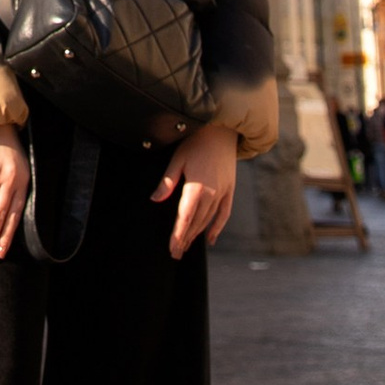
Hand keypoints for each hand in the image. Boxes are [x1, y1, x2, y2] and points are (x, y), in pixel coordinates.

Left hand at [152, 118, 242, 256]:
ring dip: (197, 235)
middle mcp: (211, 194)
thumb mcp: (177, 160)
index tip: (172, 248)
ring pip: (208, 220)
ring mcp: (222, 193)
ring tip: (186, 246)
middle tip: (175, 253)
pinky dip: (217, 227)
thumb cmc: (195, 143)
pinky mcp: (230, 190)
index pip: (185, 218)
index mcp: (196, 187)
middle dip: (185, 239)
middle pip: (196, 223)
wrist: (222, 131)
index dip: (178, 234)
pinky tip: (209, 239)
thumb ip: (167, 182)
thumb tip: (154, 200)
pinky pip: (224, 214)